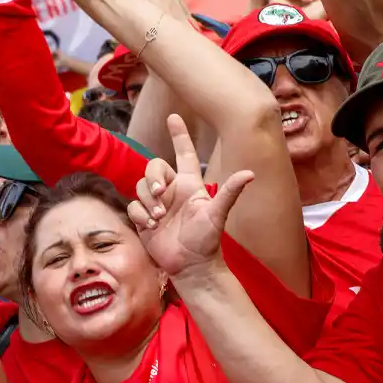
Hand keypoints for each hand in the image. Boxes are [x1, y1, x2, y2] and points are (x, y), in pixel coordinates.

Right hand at [127, 115, 253, 276]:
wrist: (191, 266)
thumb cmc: (207, 240)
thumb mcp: (217, 214)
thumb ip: (229, 192)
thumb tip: (250, 173)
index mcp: (189, 184)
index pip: (183, 153)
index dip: (179, 135)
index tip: (174, 116)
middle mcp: (172, 190)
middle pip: (153, 167)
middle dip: (153, 178)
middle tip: (161, 195)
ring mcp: (156, 204)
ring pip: (140, 187)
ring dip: (147, 200)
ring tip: (159, 218)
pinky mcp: (143, 219)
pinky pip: (132, 206)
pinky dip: (140, 214)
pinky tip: (151, 226)